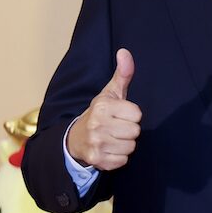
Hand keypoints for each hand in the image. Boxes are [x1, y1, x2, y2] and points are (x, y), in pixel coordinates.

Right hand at [65, 48, 141, 170]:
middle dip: (129, 130)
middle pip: (135, 131)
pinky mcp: (97, 159)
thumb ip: (122, 73)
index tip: (121, 114)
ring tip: (113, 138)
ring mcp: (96, 143)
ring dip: (125, 144)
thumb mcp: (110, 93)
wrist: (75, 138)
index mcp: (102, 106)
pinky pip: (123, 160)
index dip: (132, 115)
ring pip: (131, 147)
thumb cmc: (100, 114)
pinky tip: (109, 149)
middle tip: (116, 127)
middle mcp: (97, 124)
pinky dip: (119, 157)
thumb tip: (125, 52)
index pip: (137, 114)